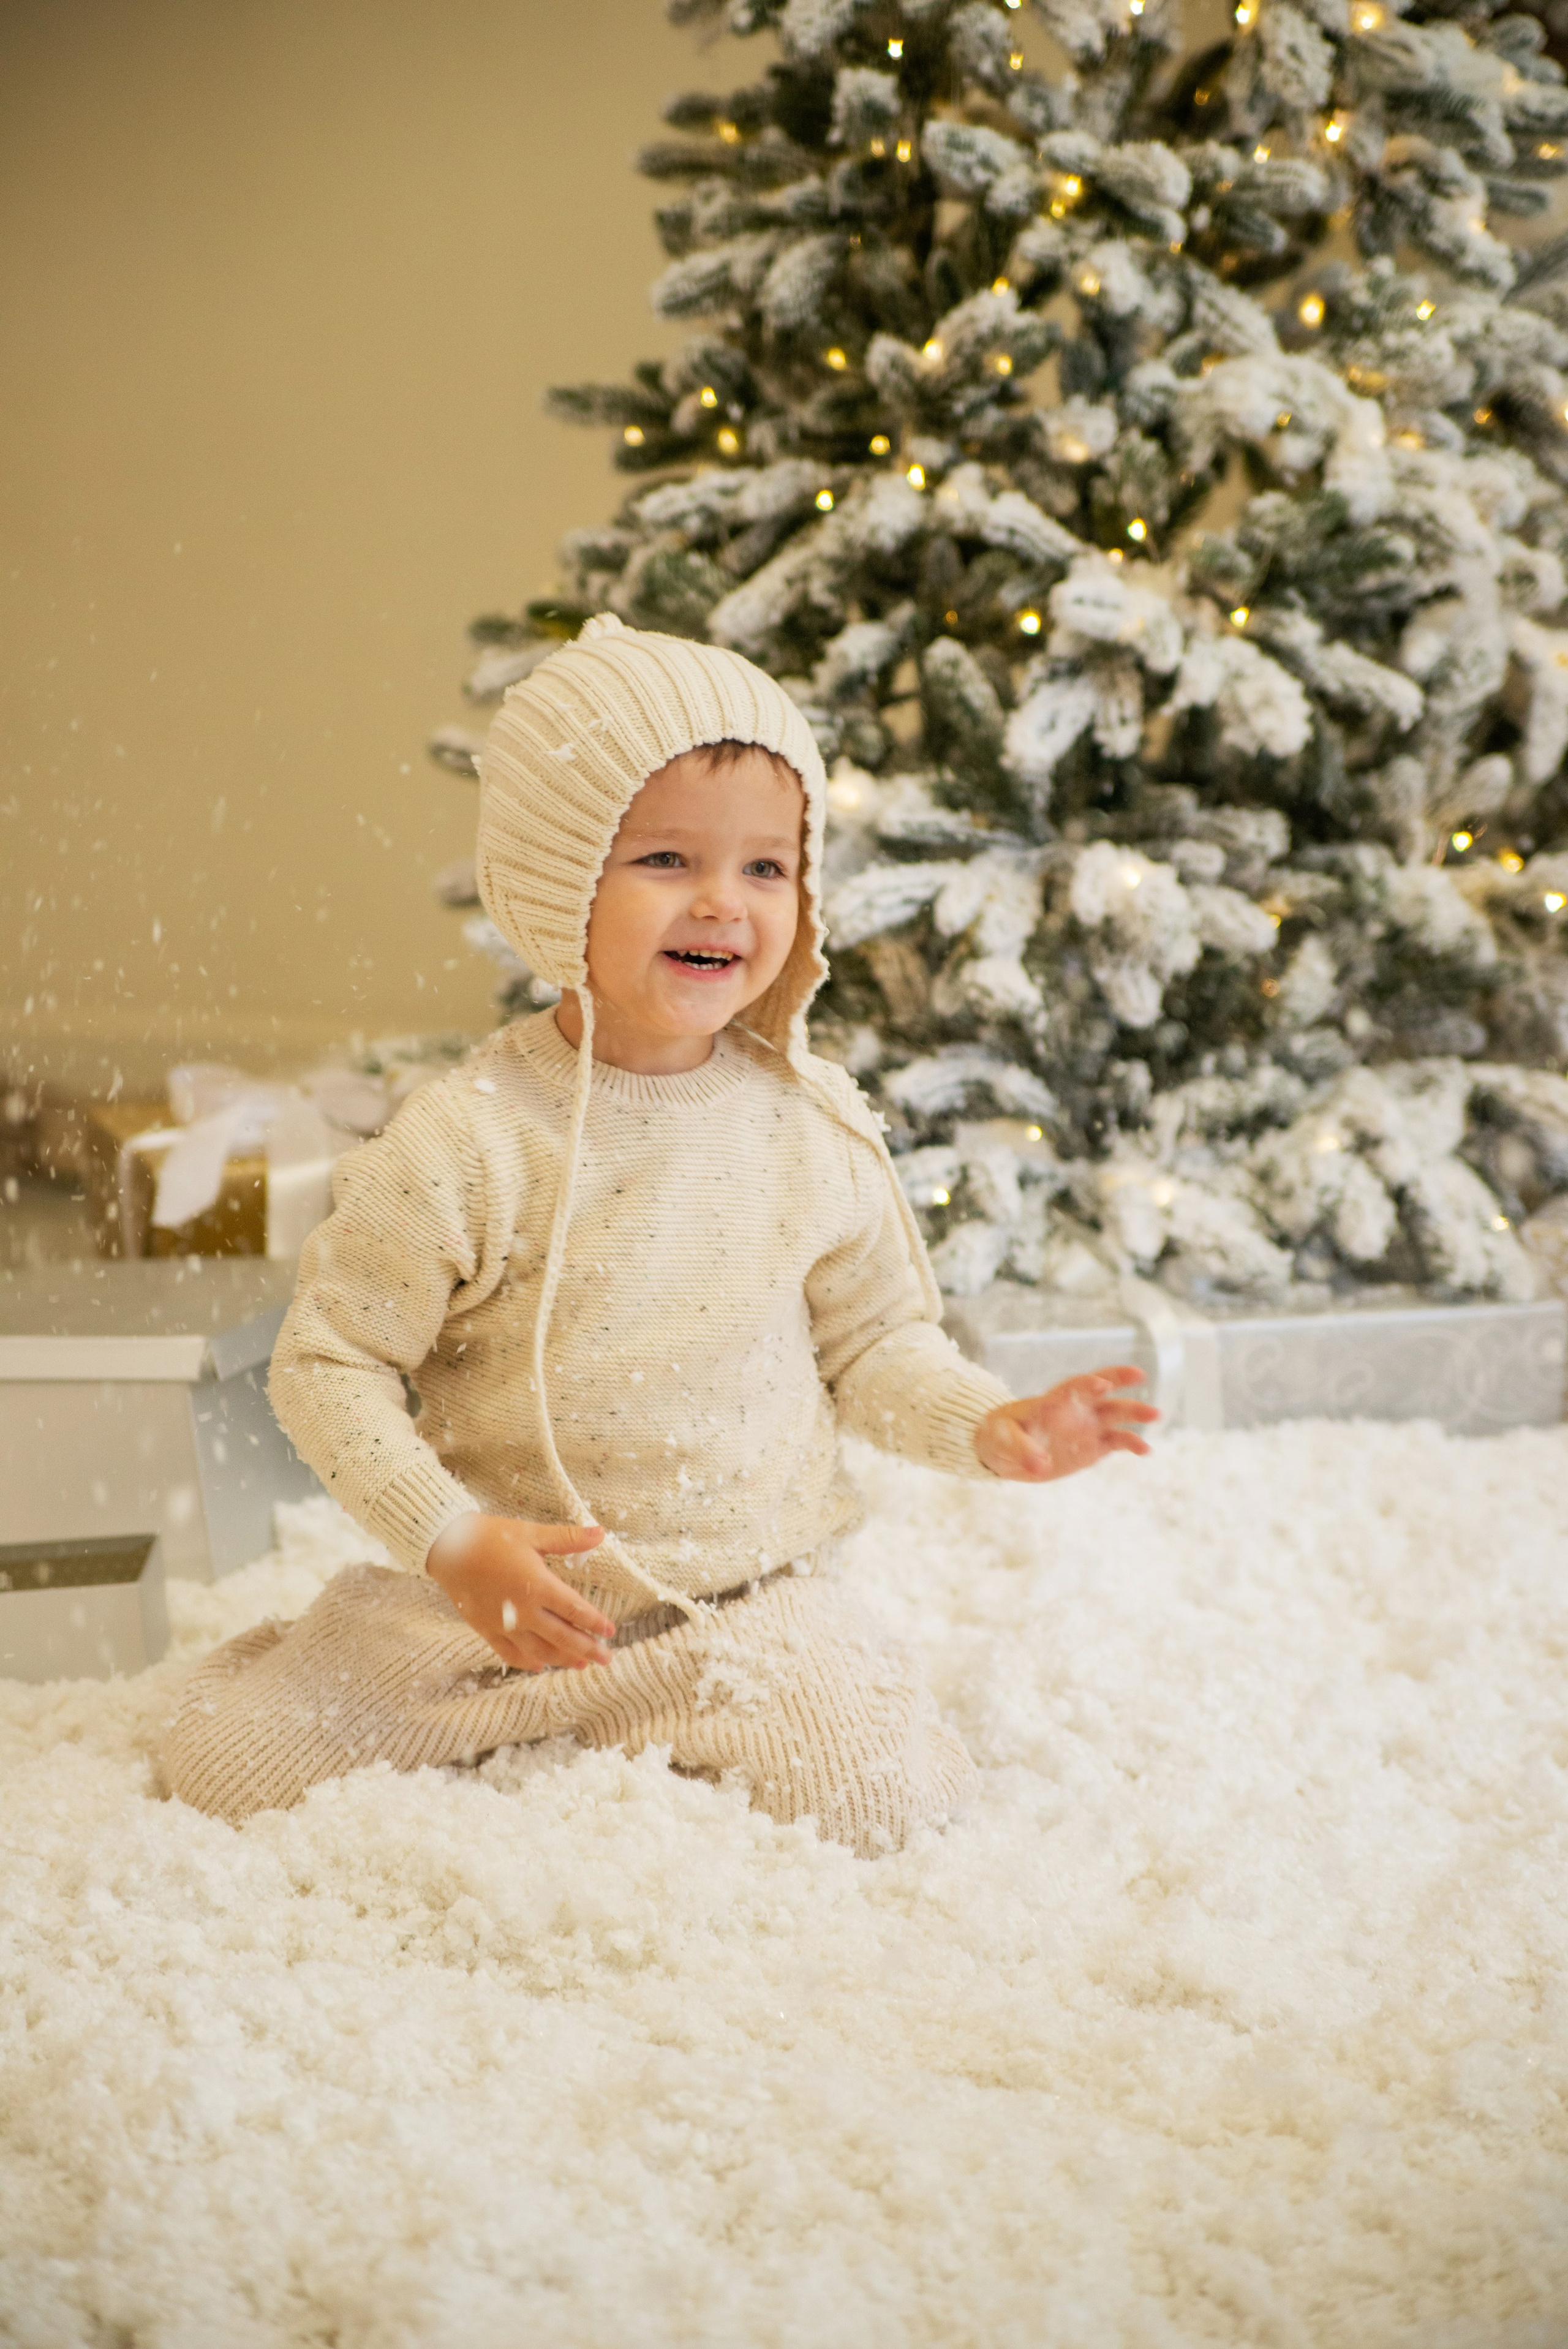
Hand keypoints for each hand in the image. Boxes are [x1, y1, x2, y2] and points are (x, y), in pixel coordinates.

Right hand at [424, 1513, 617, 1670]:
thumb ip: (567, 1538)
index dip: (595, 1622)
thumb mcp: (531, 1533)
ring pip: (539, 1650)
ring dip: (561, 1658)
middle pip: (562, 1636)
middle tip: (606, 1659)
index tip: (611, 1632)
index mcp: (537, 1585)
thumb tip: (600, 1533)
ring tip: (580, 1664)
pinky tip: (539, 1665)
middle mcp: (522, 1610)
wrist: (446, 1547)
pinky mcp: (485, 1629)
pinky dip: (526, 1662)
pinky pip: (509, 1653)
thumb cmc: (489, 1537)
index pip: (574, 1610)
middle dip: (587, 1649)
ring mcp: (503, 1623)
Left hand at [973, 1367, 1156, 1482]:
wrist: (1002, 1451)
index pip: (1072, 1387)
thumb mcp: (1001, 1439)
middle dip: (1120, 1382)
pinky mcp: (1092, 1448)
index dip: (1087, 1384)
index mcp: (1052, 1401)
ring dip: (1134, 1414)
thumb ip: (1021, 1449)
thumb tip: (1041, 1464)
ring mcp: (1086, 1428)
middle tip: (1140, 1375)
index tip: (1102, 1385)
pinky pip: (1116, 1442)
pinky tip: (1146, 1450)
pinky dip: (1132, 1444)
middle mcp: (1074, 1410)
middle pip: (1102, 1393)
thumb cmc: (998, 1435)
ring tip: (1156, 1415)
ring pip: (1115, 1415)